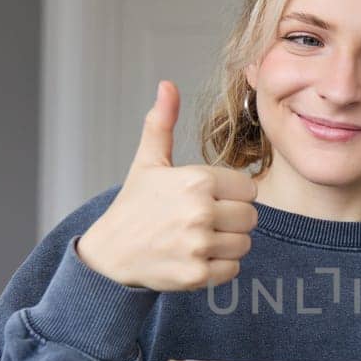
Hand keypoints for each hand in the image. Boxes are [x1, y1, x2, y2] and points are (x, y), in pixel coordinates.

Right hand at [76, 80, 258, 291]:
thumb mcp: (148, 161)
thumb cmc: (134, 206)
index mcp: (196, 180)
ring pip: (244, 244)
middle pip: (251, 218)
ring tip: (199, 239)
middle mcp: (199, 212)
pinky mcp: (196, 275)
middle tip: (204, 221)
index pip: (249, 190)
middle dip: (233, 220)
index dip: (232, 195)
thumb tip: (168, 85)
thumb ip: (163, 123)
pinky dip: (219, 267)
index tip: (210, 199)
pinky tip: (195, 257)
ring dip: (227, 244)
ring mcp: (198, 245)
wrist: (109, 253)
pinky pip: (232, 270)